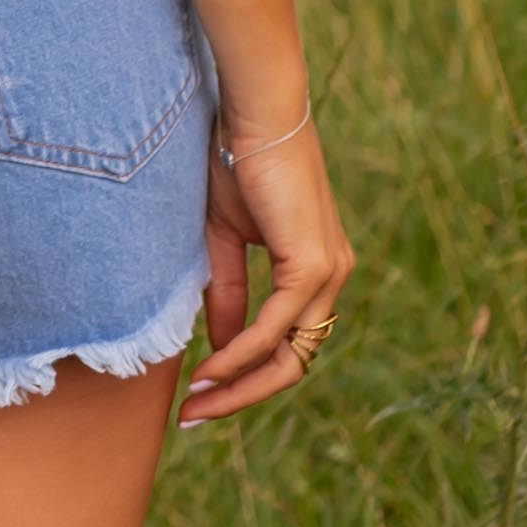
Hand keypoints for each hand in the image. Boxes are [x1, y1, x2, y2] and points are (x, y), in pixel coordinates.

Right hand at [179, 108, 352, 427]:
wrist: (252, 110)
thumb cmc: (235, 160)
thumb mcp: (223, 239)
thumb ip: (226, 294)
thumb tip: (220, 350)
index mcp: (315, 269)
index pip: (286, 344)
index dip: (244, 377)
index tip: (198, 395)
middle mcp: (331, 276)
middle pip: (293, 362)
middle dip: (242, 396)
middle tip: (195, 417)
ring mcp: (329, 271)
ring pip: (288, 354)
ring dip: (239, 384)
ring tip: (195, 402)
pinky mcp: (314, 263)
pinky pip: (276, 327)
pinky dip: (241, 353)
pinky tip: (210, 369)